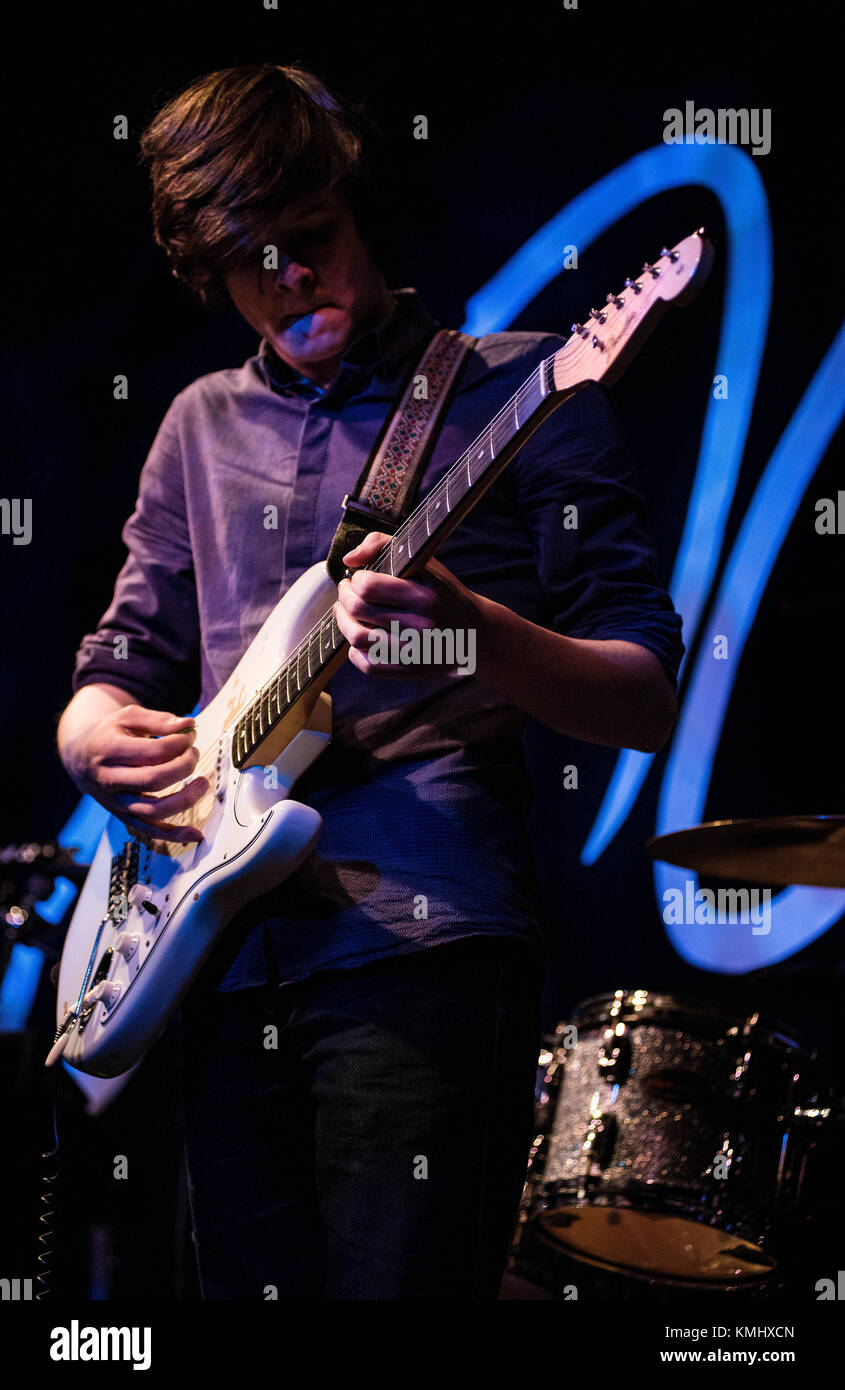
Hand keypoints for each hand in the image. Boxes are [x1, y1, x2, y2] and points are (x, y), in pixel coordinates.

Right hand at [62, 704, 205, 843]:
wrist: (80, 757)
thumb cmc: (110, 734)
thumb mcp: (128, 717)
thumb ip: (159, 720)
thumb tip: (189, 725)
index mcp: (110, 751)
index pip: (154, 751)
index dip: (180, 743)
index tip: (190, 735)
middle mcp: (109, 780)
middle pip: (154, 780)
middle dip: (184, 766)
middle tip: (194, 753)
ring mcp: (116, 802)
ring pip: (153, 810)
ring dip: (185, 799)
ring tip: (202, 783)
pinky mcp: (124, 816)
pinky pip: (150, 831)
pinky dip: (174, 835)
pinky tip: (196, 834)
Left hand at [332, 531, 482, 677]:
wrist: (475, 632)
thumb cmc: (442, 592)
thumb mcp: (424, 561)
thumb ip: (384, 544)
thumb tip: (348, 559)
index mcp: (425, 596)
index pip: (368, 586)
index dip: (355, 580)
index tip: (357, 578)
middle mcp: (421, 626)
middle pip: (359, 611)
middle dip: (343, 598)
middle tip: (346, 593)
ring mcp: (416, 652)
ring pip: (358, 639)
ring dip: (343, 623)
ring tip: (346, 613)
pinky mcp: (412, 671)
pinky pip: (369, 665)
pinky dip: (355, 652)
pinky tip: (359, 639)